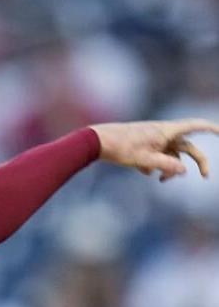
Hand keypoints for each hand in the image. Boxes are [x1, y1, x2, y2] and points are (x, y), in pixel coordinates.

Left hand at [89, 119, 218, 181]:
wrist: (98, 141)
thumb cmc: (121, 148)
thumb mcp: (145, 160)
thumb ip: (166, 165)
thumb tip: (184, 171)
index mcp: (167, 131)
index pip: (195, 126)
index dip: (211, 128)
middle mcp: (164, 133)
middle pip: (187, 147)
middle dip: (197, 161)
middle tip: (206, 176)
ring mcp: (154, 139)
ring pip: (171, 155)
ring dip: (170, 168)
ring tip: (160, 180)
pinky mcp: (145, 145)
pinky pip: (157, 156)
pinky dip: (155, 166)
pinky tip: (143, 171)